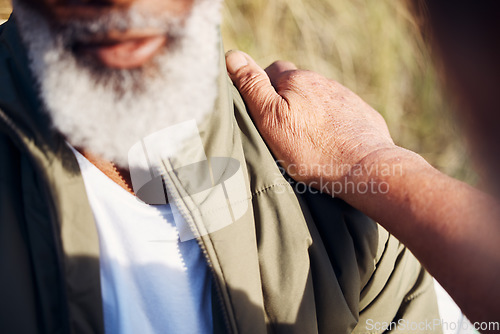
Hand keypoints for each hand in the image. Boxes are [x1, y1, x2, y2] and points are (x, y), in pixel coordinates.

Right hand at [225, 50, 396, 192]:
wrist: (364, 168)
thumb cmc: (312, 149)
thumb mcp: (270, 119)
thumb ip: (252, 87)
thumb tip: (232, 55)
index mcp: (297, 80)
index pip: (272, 71)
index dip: (263, 89)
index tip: (262, 114)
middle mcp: (323, 82)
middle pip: (297, 84)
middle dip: (287, 100)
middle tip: (282, 129)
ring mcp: (345, 97)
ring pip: (318, 99)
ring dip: (309, 111)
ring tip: (306, 139)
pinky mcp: (361, 114)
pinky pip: (339, 113)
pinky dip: (330, 123)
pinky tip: (329, 142)